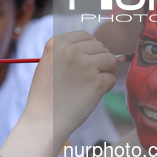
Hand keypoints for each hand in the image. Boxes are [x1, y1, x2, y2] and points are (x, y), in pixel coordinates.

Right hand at [0, 31, 115, 156]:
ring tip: (94, 84)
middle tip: (93, 75)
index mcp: (56, 43)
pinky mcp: (96, 82)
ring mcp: (85, 65)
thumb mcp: (47, 64)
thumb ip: (66, 52)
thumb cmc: (45, 96)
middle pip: (100, 46)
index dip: (91, 47)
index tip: (89, 59)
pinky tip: (94, 94)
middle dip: (100, 60)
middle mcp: (71, 51)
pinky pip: (111, 78)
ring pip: (110, 59)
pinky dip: (107, 87)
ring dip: (106, 71)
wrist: (44, 121)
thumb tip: (94, 46)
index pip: (85, 36)